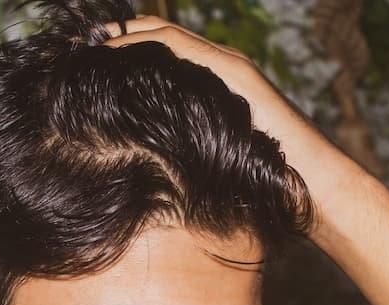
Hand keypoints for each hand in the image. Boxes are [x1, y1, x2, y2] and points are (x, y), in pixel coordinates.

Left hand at [100, 15, 380, 245]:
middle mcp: (222, 67)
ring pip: (168, 36)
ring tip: (89, 43)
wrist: (310, 184)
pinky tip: (116, 52)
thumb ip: (184, 150)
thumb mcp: (211, 162)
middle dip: (117, 37)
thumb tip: (141, 164)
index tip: (87, 62)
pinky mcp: (235, 74)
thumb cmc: (263, 183)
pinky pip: (183, 49)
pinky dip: (145, 45)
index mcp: (214, 85)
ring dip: (125, 36)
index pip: (162, 54)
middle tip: (78, 44)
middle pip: (160, 36)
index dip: (124, 52)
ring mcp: (230, 67)